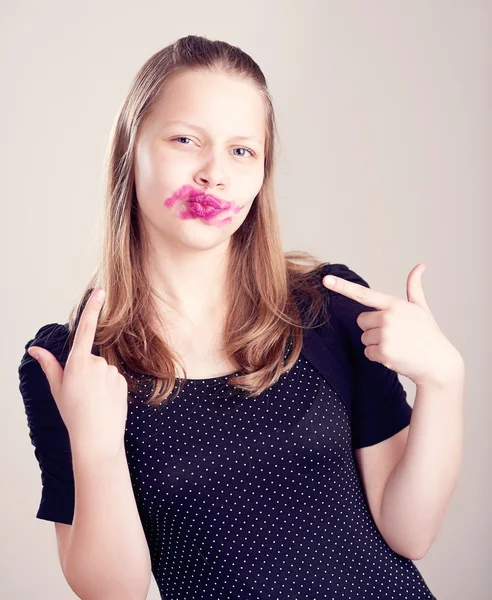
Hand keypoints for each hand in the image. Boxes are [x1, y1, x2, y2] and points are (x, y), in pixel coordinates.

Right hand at [27, 288, 128, 458]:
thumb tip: (34, 349)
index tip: (100, 291)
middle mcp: (97, 363)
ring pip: (103, 370)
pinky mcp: (123, 380)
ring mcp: (112, 371)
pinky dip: (108, 388)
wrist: (97, 437)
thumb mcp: (57, 388)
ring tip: (93, 401)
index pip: (86, 329)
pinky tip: (104, 403)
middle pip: (90, 359)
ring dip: (98, 381)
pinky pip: (113, 378)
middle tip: (81, 394)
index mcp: (78, 362)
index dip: (92, 308)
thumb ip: (49, 365)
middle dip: (86, 372)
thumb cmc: (73, 413)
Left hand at [323, 264, 463, 387]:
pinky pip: (368, 352)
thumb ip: (414, 287)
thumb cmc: (428, 335)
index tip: (325, 279)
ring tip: (397, 345)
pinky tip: (395, 356)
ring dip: (376, 343)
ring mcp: (386, 335)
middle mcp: (388, 317)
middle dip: (372, 328)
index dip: (342, 286)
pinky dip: (378, 356)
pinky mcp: (384, 352)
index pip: (364, 294)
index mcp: (395, 304)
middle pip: (361, 321)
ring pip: (364, 338)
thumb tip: (420, 265)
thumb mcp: (421, 309)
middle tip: (393, 334)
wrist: (438, 364)